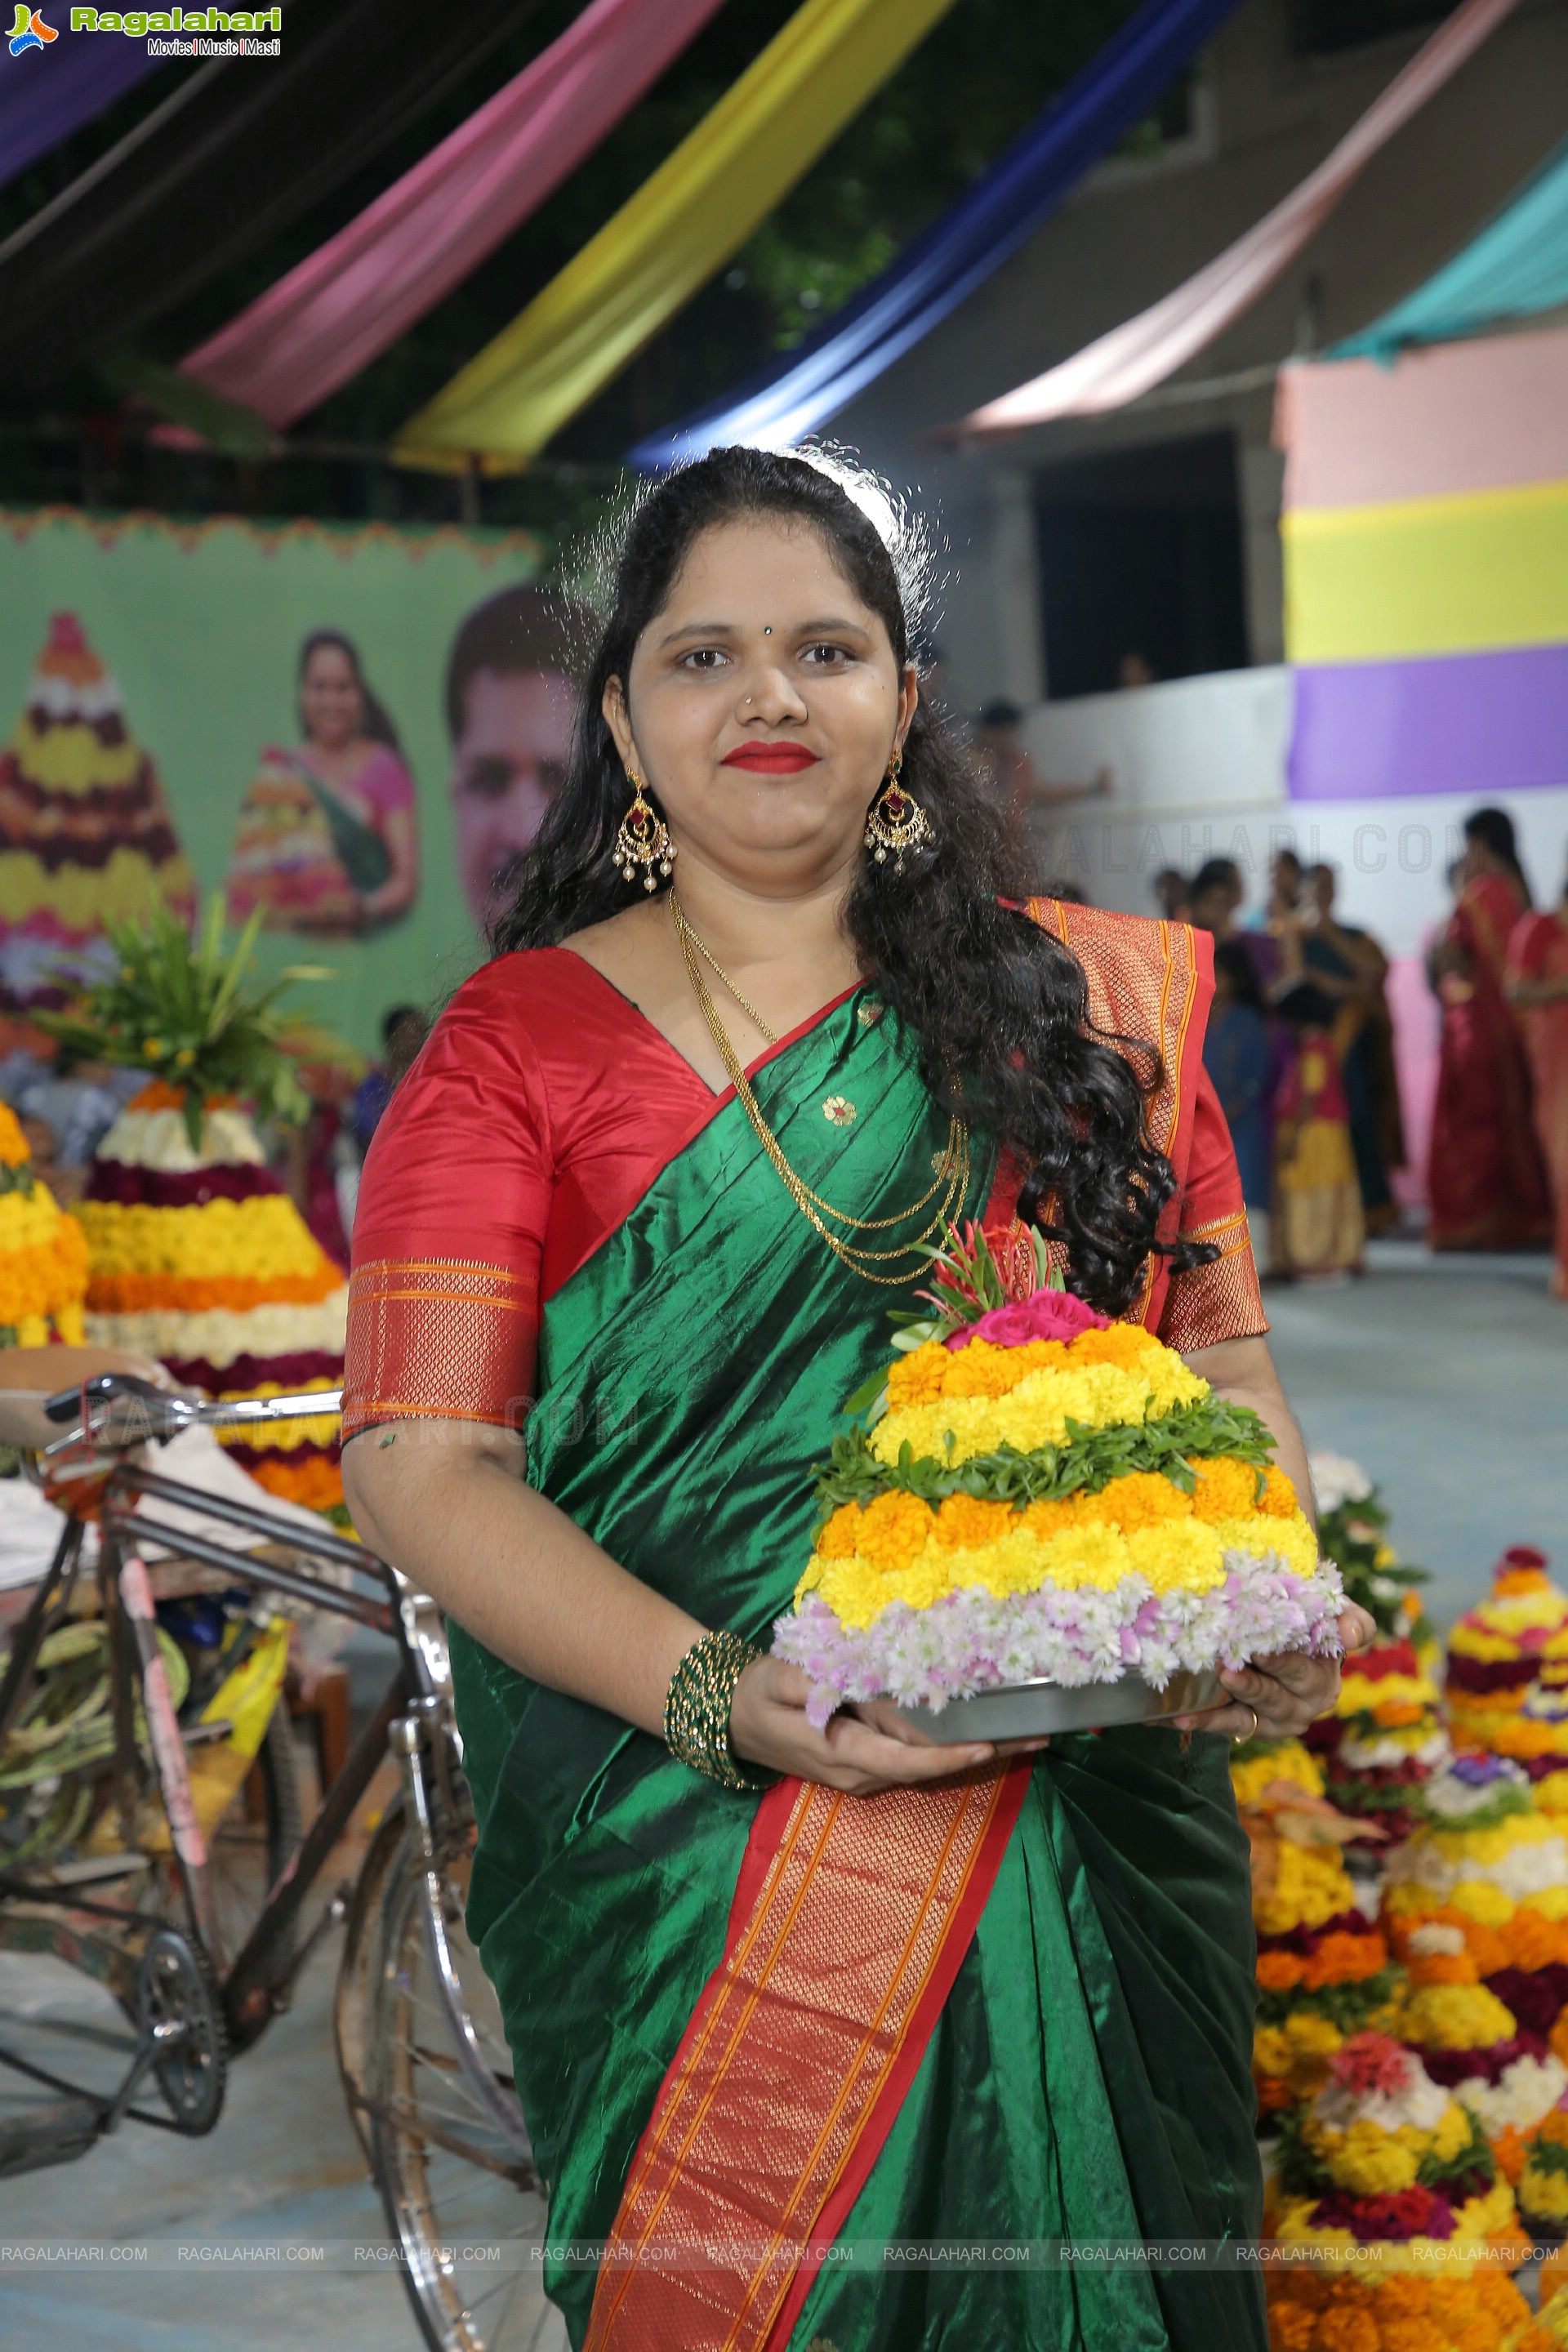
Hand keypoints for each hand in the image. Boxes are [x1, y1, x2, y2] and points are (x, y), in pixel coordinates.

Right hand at [729, 1656, 1047, 1794]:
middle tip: (1041, 1734)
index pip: (905, 1761)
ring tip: (1033, 1733)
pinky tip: (990, 1731)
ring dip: (981, 1752)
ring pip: (930, 1766)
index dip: (948, 1756)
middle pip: (932, 1768)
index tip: (988, 1743)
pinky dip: (956, 1747)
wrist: (730, 1720)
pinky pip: (918, 1759)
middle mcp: (863, 1774)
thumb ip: (813, 1684)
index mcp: (843, 1754)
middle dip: (987, 1753)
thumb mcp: (776, 1680)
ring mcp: (868, 1774)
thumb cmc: (754, 1695)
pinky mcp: (870, 1764)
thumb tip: (850, 1682)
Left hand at [1172, 1602, 1375, 1741]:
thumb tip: (1353, 1634)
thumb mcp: (1334, 1616)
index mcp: (1322, 1679)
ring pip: (1246, 1719)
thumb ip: (1350, 1620)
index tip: (1260, 1652)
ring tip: (1190, 1708)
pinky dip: (1198, 1721)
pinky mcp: (1249, 1727)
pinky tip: (1173, 1717)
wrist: (1293, 1641)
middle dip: (1250, 1687)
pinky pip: (1223, 1726)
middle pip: (1274, 1698)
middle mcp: (1301, 1706)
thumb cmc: (1311, 1623)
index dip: (1282, 1664)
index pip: (1303, 1673)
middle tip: (1225, 1672)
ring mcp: (1274, 1721)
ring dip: (1218, 1714)